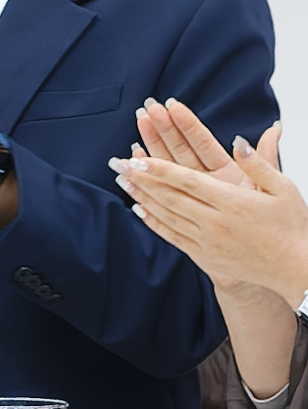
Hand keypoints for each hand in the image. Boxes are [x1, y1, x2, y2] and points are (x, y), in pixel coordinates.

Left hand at [121, 109, 307, 397]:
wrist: (296, 268)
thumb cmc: (293, 226)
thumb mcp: (283, 188)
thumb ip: (259, 163)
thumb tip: (238, 140)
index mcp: (232, 201)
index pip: (187, 181)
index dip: (159, 169)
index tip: (136, 158)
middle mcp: (215, 221)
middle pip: (169, 196)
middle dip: (140, 178)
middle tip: (117, 164)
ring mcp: (208, 240)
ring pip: (166, 215)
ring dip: (141, 197)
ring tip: (121, 181)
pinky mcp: (206, 255)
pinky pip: (172, 236)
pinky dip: (153, 222)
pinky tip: (139, 210)